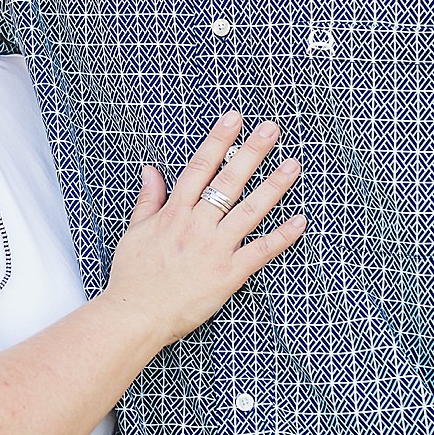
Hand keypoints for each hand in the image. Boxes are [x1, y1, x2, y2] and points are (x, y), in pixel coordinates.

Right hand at [103, 110, 305, 344]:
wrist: (136, 316)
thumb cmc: (133, 277)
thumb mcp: (135, 232)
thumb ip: (148, 200)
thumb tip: (151, 170)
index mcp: (174, 213)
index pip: (199, 167)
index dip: (218, 140)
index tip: (234, 118)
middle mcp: (197, 225)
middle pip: (228, 181)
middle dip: (251, 152)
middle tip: (271, 129)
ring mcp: (215, 248)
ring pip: (249, 210)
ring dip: (273, 186)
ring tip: (293, 164)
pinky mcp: (228, 274)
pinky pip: (260, 251)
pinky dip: (282, 236)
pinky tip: (300, 220)